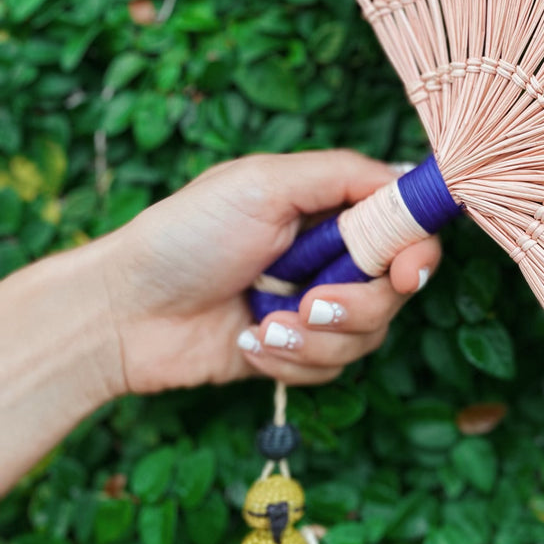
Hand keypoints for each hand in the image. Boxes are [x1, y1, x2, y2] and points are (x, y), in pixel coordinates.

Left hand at [99, 150, 441, 395]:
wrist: (126, 313)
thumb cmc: (185, 236)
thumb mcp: (262, 184)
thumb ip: (340, 175)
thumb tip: (406, 178)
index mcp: (329, 206)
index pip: (407, 225)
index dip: (417, 251)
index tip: (404, 271)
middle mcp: (332, 254)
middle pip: (397, 289)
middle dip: (357, 304)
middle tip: (312, 303)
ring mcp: (317, 306)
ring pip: (368, 336)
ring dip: (317, 338)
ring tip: (265, 325)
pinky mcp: (298, 352)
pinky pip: (332, 368)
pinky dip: (293, 361)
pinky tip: (250, 343)